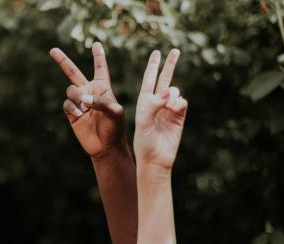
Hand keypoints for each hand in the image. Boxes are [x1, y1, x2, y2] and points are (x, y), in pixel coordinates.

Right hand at [50, 42, 125, 157]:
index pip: (100, 68)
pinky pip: (67, 103)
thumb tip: (82, 99)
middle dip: (63, 61)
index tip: (96, 44)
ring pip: (70, 90)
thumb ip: (101, 102)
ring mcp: (79, 102)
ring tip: (85, 109)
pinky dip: (73, 108)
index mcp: (103, 88)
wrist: (106, 146)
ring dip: (77, 97)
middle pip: (73, 72)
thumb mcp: (116, 112)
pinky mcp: (72, 113)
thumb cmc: (115, 128)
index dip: (98, 56)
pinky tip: (80, 114)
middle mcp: (89, 92)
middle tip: (53, 50)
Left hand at [134, 49, 187, 169]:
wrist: (156, 159)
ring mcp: (169, 109)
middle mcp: (157, 102)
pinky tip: (175, 110)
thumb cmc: (144, 142)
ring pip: (175, 91)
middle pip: (165, 79)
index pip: (149, 79)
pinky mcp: (179, 116)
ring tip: (167, 107)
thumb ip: (154, 104)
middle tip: (175, 50)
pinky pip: (182, 102)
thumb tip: (170, 90)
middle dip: (170, 65)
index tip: (157, 52)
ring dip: (172, 94)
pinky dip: (179, 103)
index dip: (153, 66)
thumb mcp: (143, 122)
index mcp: (145, 101)